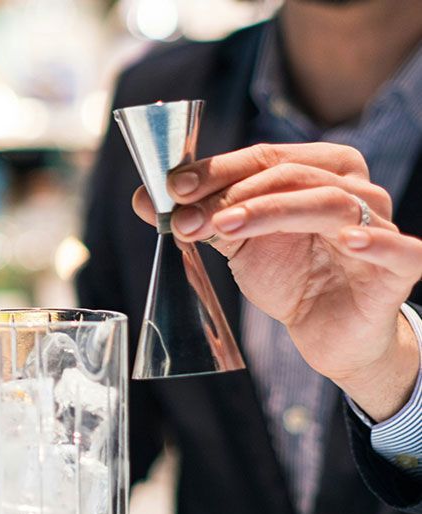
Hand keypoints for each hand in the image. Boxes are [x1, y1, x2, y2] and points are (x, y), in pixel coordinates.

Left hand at [132, 142, 421, 420]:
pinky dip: (372, 241)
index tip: (172, 188)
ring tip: (225, 226)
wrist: (326, 330)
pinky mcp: (399, 267)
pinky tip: (344, 240)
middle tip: (187, 218)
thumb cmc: (288, 274)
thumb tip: (142, 197)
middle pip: (289, 174)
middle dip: (231, 194)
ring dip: (270, 210)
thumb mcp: (237, 242)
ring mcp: (379, 224)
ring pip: (327, 203)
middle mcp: (353, 187)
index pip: (263, 157)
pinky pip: (397, 249)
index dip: (215, 169)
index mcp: (318, 169)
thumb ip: (198, 216)